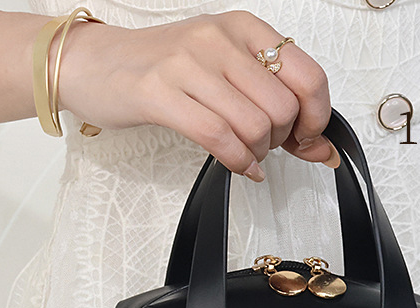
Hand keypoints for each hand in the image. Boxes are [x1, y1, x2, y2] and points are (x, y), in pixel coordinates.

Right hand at [55, 10, 338, 179]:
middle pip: (284, 108)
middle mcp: (220, 40)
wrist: (95, 65)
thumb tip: (324, 149)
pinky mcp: (162, 93)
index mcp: (243, 28)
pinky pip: (219, 138)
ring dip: (258, 153)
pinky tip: (240, 168)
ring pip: (255, 125)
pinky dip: (238, 163)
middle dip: (281, 140)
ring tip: (245, 153)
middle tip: (264, 144)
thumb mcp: (226, 73)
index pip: (308, 75)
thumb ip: (275, 103)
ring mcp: (189, 64)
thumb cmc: (165, 71)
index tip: (306, 137)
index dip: (315, 117)